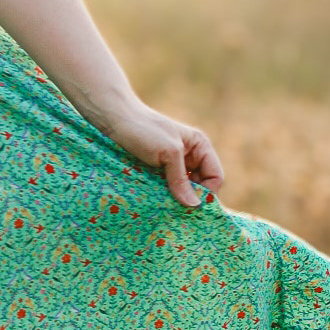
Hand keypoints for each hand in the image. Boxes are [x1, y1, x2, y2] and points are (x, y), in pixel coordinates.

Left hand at [100, 97, 224, 208]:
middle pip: (200, 186)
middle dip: (190, 198)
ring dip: (175, 199)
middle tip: (176, 209)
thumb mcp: (168, 153)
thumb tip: (194, 206)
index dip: (207, 192)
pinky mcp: (157, 171)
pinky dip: (164, 196)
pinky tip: (156, 200)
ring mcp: (173, 165)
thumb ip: (181, 179)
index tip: (190, 205)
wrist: (114, 119)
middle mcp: (190, 156)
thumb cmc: (144, 130)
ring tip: (164, 205)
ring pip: (183, 190)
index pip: (215, 177)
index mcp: (200, 147)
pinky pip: (168, 189)